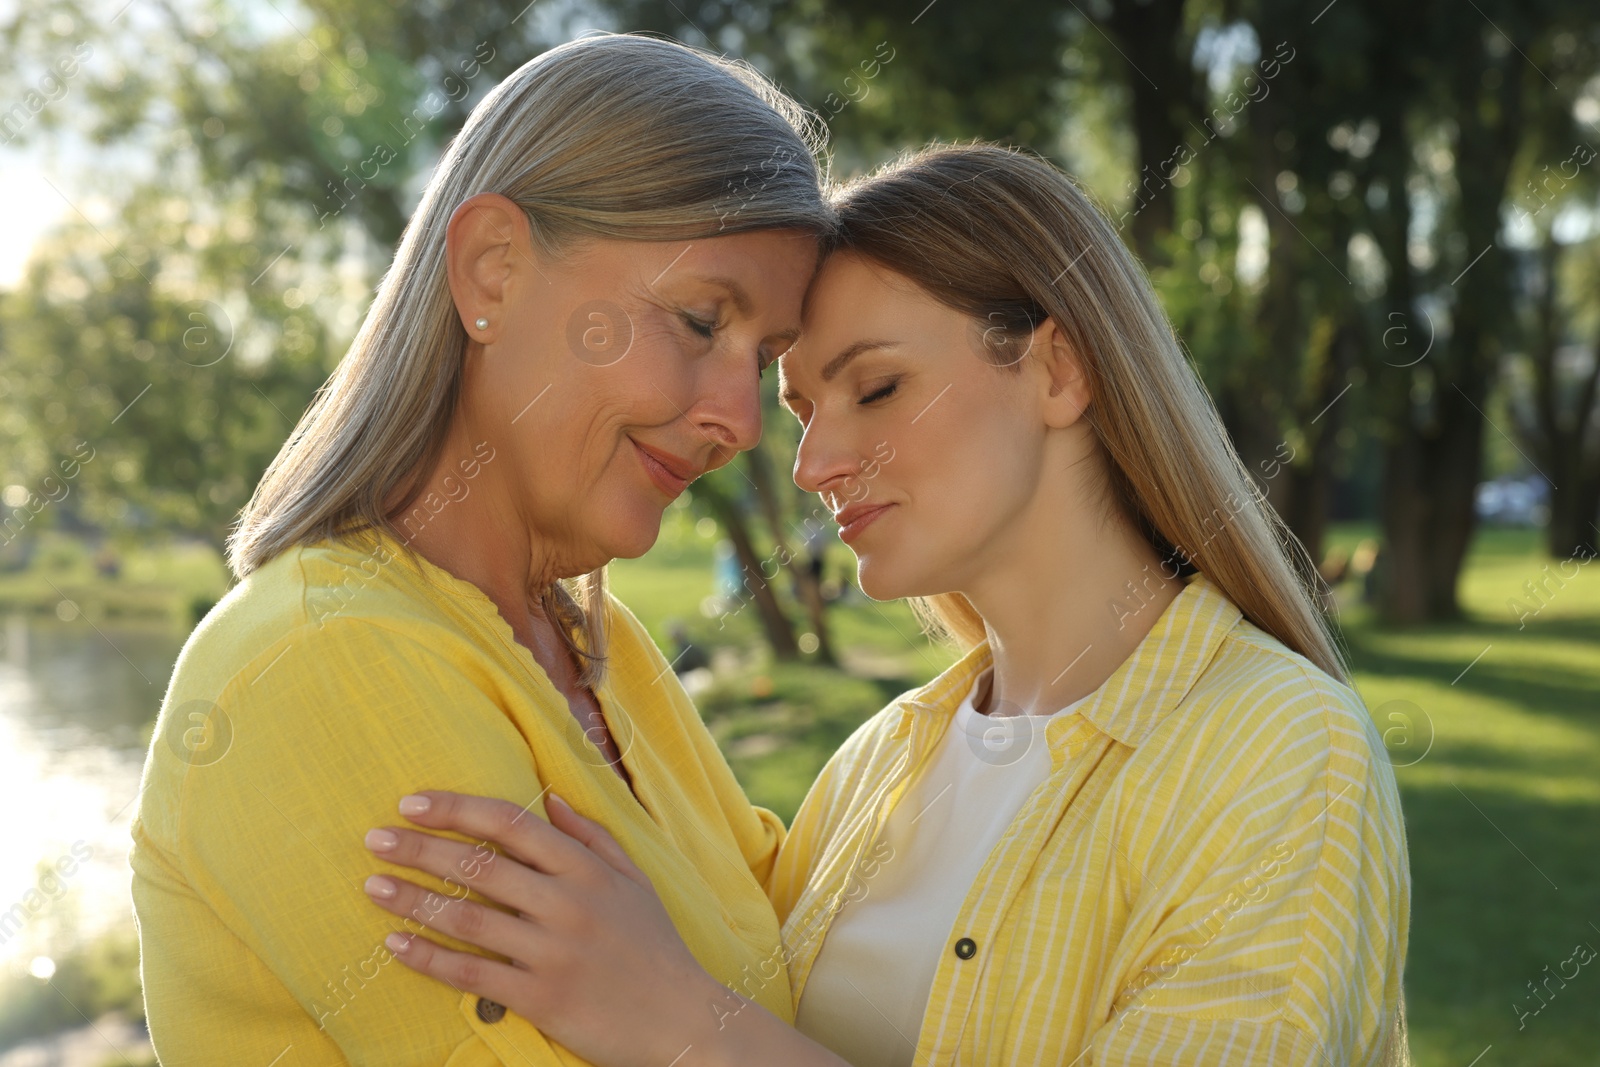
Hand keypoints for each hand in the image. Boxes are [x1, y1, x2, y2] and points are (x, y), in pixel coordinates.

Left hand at [361, 789, 727, 1066]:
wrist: (682, 1020)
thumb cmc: (655, 946)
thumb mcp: (635, 880)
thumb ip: (592, 836)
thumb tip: (549, 797)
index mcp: (587, 870)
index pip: (511, 824)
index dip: (457, 809)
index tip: (412, 803)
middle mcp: (568, 904)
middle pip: (480, 866)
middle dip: (420, 849)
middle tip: (375, 840)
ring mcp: (553, 952)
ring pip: (468, 918)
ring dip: (413, 899)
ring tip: (372, 886)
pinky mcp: (541, 998)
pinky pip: (472, 974)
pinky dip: (428, 958)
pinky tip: (395, 944)